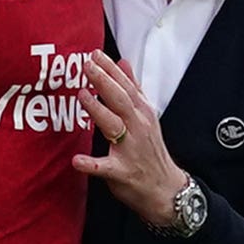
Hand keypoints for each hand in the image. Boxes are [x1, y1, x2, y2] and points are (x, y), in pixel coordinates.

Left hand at [71, 51, 187, 225]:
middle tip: (86, 65)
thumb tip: (123, 62)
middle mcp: (138, 127)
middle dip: (103, 81)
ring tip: (82, 95)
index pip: (126, 86)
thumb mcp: (147, 116)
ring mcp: (130, 150)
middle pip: (120, 100)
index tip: (95, 54)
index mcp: (142, 113)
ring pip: (113, 126)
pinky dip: (91, 164)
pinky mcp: (122, 172)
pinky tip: (77, 160)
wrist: (166, 189)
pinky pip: (105, 168)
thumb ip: (133, 89)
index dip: (110, 70)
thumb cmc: (151, 150)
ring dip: (97, 111)